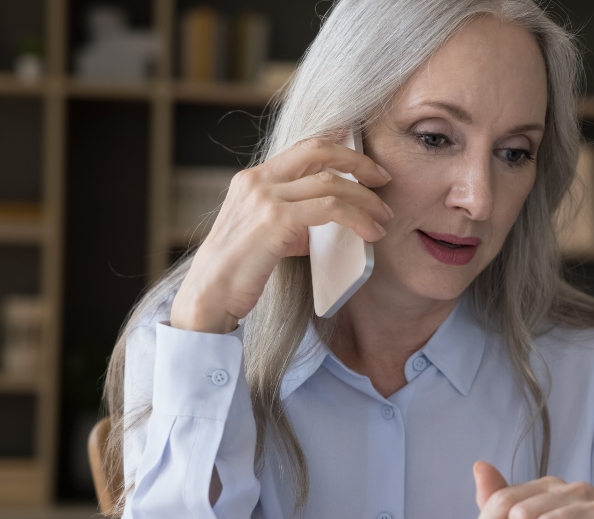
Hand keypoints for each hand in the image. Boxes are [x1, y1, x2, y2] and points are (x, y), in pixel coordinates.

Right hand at [170, 136, 394, 332]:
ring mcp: (265, 197)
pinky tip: (369, 232)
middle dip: (359, 162)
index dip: (339, 148)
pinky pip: (330, 208)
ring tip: (382, 218)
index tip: (365, 161)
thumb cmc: (239, 271)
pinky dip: (357, 218)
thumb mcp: (267, 234)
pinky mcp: (276, 219)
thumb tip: (331, 216)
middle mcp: (257, 180)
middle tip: (383, 180)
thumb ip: (295, 218)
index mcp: (253, 179)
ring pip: (331, 182)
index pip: (303, 148)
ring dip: (365, 199)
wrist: (209, 296)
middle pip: (319, 150)